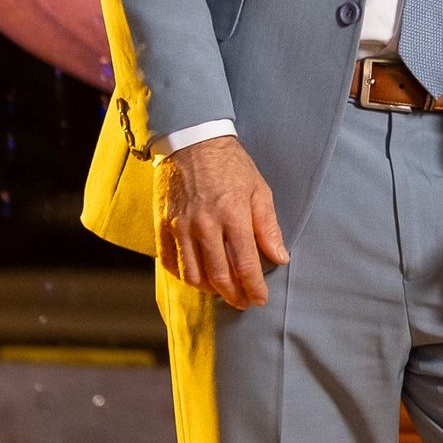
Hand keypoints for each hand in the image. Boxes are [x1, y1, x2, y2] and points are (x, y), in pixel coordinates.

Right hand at [156, 133, 289, 307]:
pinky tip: (196, 277)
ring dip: (209, 290)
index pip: (245, 264)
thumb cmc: (230, 164)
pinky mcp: (162, 225)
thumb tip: (280, 258)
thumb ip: (268, 226)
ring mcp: (180, 226)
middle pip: (218, 276)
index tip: (260, 298)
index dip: (254, 287)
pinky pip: (169, 262)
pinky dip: (183, 276)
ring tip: (222, 292)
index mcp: (233, 215)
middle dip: (234, 295)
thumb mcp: (258, 189)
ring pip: (192, 275)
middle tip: (243, 303)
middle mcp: (204, 225)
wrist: (192, 139)